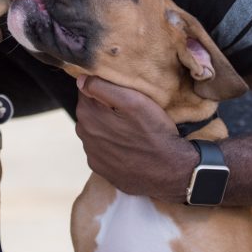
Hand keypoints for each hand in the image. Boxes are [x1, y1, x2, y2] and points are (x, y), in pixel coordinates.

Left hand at [75, 75, 198, 202]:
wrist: (171, 172)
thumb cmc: (154, 132)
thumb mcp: (134, 101)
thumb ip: (102, 87)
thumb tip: (81, 79)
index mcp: (88, 115)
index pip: (86, 89)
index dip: (104, 88)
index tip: (121, 92)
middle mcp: (84, 136)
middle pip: (89, 110)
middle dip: (104, 107)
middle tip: (128, 110)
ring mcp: (92, 155)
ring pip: (95, 130)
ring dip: (107, 126)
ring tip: (130, 129)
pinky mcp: (101, 169)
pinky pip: (101, 149)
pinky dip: (110, 145)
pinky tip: (128, 146)